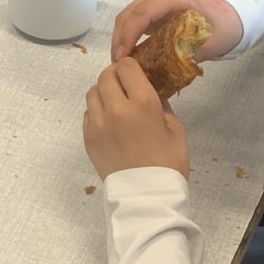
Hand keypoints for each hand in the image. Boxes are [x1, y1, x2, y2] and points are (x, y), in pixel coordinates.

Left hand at [83, 59, 189, 177]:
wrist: (147, 198)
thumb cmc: (169, 164)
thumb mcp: (176, 130)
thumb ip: (162, 106)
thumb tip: (152, 92)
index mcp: (142, 103)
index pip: (126, 66)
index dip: (131, 66)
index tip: (136, 73)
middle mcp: (116, 109)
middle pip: (105, 75)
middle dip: (115, 75)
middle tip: (124, 85)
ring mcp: (98, 124)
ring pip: (92, 92)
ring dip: (103, 92)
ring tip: (114, 102)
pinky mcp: (88, 138)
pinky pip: (87, 114)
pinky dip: (96, 111)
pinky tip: (108, 122)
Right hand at [111, 0, 239, 62]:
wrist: (230, 16)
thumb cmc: (222, 26)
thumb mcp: (212, 43)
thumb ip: (191, 53)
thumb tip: (168, 69)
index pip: (143, 13)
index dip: (129, 35)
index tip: (123, 57)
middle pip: (130, 14)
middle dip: (119, 40)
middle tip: (116, 66)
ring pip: (127, 16)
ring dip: (120, 39)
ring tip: (119, 63)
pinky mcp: (151, 7)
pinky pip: (132, 19)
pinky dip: (126, 36)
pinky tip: (126, 54)